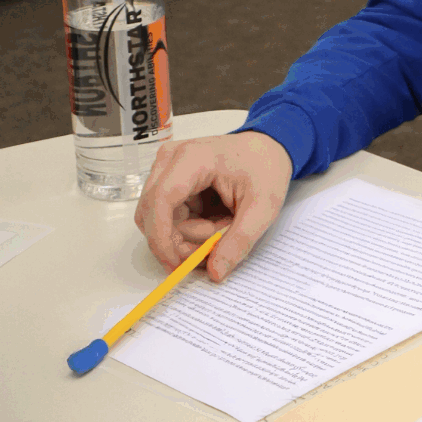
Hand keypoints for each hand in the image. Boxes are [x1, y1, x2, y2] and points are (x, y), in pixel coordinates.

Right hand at [135, 131, 293, 280]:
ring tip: (225, 224)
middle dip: (186, 240)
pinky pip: (167, 219)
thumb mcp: (263, 208)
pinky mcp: (166, 182)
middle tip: (221, 243)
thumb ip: (240, 241)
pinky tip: (214, 220)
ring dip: (192, 235)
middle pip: (155, 216)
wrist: (266, 149)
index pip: (161, 200)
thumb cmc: (265, 168)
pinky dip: (190, 229)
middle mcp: (169, 160)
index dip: (162, 238)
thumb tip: (215, 272)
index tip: (177, 266)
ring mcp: (164, 170)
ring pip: (160, 222)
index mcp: (192, 158)